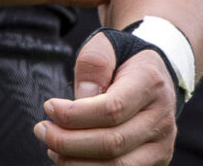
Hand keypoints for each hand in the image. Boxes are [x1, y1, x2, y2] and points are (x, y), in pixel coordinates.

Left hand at [37, 30, 176, 164]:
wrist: (156, 77)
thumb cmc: (123, 61)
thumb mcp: (105, 47)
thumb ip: (92, 66)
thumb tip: (80, 101)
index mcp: (150, 84)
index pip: (111, 109)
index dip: (75, 115)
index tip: (49, 107)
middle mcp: (161, 119)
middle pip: (112, 143)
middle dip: (68, 141)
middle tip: (42, 130)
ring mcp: (161, 145)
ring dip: (76, 162)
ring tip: (52, 147)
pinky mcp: (155, 161)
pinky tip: (69, 158)